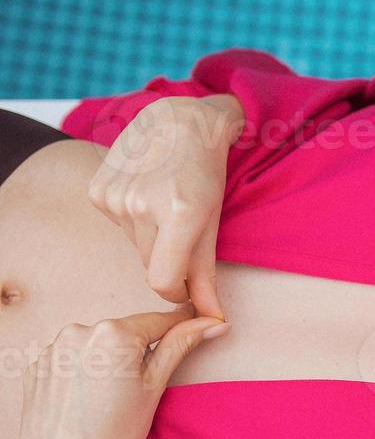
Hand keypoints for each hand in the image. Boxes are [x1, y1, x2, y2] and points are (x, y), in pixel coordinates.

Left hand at [15, 305, 227, 438]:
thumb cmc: (115, 433)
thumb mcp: (155, 386)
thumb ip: (180, 345)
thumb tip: (212, 322)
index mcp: (113, 333)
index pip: (157, 320)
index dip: (180, 326)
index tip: (197, 326)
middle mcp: (78, 331)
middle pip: (123, 332)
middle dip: (136, 350)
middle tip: (140, 386)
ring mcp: (52, 349)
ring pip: (94, 345)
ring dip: (106, 360)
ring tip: (108, 398)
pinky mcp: (35, 366)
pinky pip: (69, 359)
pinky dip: (81, 371)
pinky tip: (85, 399)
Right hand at [87, 94, 244, 320]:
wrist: (178, 121)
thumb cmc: (206, 174)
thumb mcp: (214, 222)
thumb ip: (207, 274)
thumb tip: (213, 317)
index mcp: (181, 213)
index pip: (164, 282)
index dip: (176, 293)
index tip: (187, 290)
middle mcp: (142, 204)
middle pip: (150, 266)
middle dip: (169, 263)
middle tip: (184, 236)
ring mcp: (115, 196)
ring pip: (135, 246)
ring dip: (152, 239)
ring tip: (166, 208)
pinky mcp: (97, 190)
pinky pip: (118, 226)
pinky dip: (134, 221)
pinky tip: (146, 195)